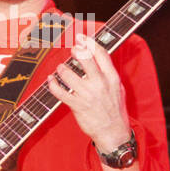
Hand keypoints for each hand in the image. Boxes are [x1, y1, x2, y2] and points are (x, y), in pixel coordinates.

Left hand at [46, 33, 132, 154]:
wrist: (113, 132)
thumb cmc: (115, 110)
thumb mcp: (119, 88)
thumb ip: (109, 73)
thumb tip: (100, 58)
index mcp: (112, 78)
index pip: (101, 54)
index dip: (89, 43)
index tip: (82, 38)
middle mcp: (99, 84)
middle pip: (85, 58)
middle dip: (76, 50)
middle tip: (72, 50)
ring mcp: (87, 94)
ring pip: (68, 73)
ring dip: (61, 69)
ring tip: (61, 69)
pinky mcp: (77, 105)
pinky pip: (59, 91)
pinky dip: (52, 84)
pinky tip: (51, 80)